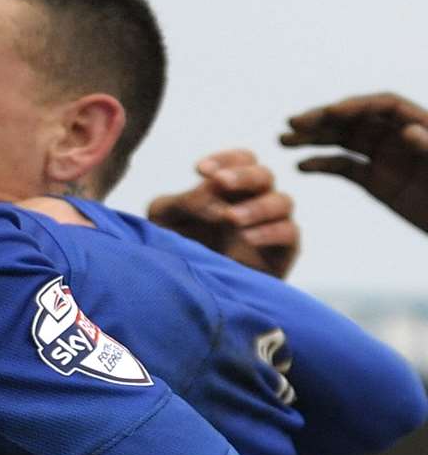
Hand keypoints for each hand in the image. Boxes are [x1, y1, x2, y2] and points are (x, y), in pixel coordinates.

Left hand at [146, 148, 299, 277]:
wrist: (192, 295)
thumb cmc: (180, 250)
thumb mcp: (165, 223)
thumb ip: (180, 203)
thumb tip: (206, 191)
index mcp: (228, 189)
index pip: (240, 160)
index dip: (225, 159)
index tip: (199, 169)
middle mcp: (253, 202)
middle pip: (264, 174)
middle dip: (243, 175)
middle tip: (220, 182)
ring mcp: (270, 225)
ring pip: (282, 201)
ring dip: (257, 205)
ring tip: (230, 218)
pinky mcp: (283, 251)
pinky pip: (289, 232)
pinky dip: (270, 231)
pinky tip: (246, 238)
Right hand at [282, 92, 427, 234]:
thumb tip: (408, 130)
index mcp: (422, 125)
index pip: (384, 106)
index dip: (357, 106)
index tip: (331, 112)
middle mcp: (400, 137)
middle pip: (356, 119)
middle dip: (324, 119)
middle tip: (293, 123)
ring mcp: (386, 158)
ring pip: (344, 140)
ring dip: (313, 138)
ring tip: (283, 141)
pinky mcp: (376, 181)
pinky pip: (345, 168)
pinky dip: (322, 165)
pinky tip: (302, 167)